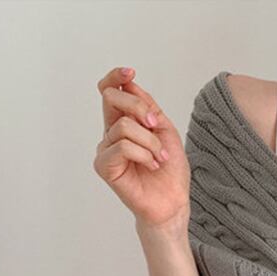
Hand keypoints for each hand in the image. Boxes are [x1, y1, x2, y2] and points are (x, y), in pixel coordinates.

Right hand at [92, 66, 190, 230]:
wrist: (173, 202)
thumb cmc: (170, 172)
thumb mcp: (166, 132)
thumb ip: (148, 108)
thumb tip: (130, 83)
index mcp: (124, 123)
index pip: (110, 91)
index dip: (116, 77)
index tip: (130, 72)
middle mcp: (110, 133)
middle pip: (112, 98)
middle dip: (139, 107)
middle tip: (157, 126)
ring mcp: (105, 149)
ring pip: (124, 126)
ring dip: (151, 142)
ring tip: (160, 158)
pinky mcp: (104, 166)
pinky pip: (122, 146)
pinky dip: (143, 154)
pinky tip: (152, 165)